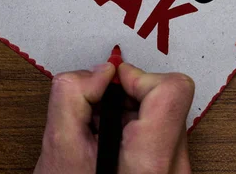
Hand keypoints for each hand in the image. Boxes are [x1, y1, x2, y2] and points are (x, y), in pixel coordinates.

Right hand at [34, 63, 194, 173]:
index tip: (111, 84)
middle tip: (96, 116)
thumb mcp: (57, 149)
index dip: (138, 76)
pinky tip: (110, 151)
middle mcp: (175, 169)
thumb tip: (102, 72)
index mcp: (149, 164)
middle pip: (166, 100)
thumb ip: (72, 95)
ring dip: (128, 115)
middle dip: (125, 98)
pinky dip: (133, 133)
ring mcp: (178, 173)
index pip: (173, 90)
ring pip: (163, 117)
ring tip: (99, 138)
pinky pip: (161, 136)